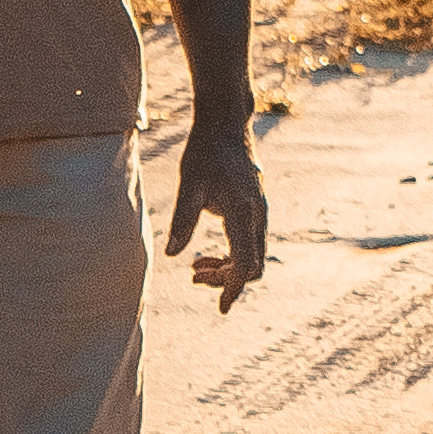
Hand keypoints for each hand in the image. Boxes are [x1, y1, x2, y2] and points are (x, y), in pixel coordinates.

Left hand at [165, 109, 270, 310]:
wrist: (226, 126)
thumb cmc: (205, 152)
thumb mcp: (189, 185)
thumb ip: (182, 220)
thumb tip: (172, 254)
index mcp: (242, 213)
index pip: (245, 263)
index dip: (233, 288)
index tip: (220, 307)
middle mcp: (257, 215)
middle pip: (252, 265)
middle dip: (226, 280)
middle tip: (194, 276)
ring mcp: (259, 212)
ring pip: (252, 255)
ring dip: (227, 268)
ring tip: (195, 267)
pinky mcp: (255, 209)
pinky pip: (249, 243)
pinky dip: (232, 255)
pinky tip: (206, 253)